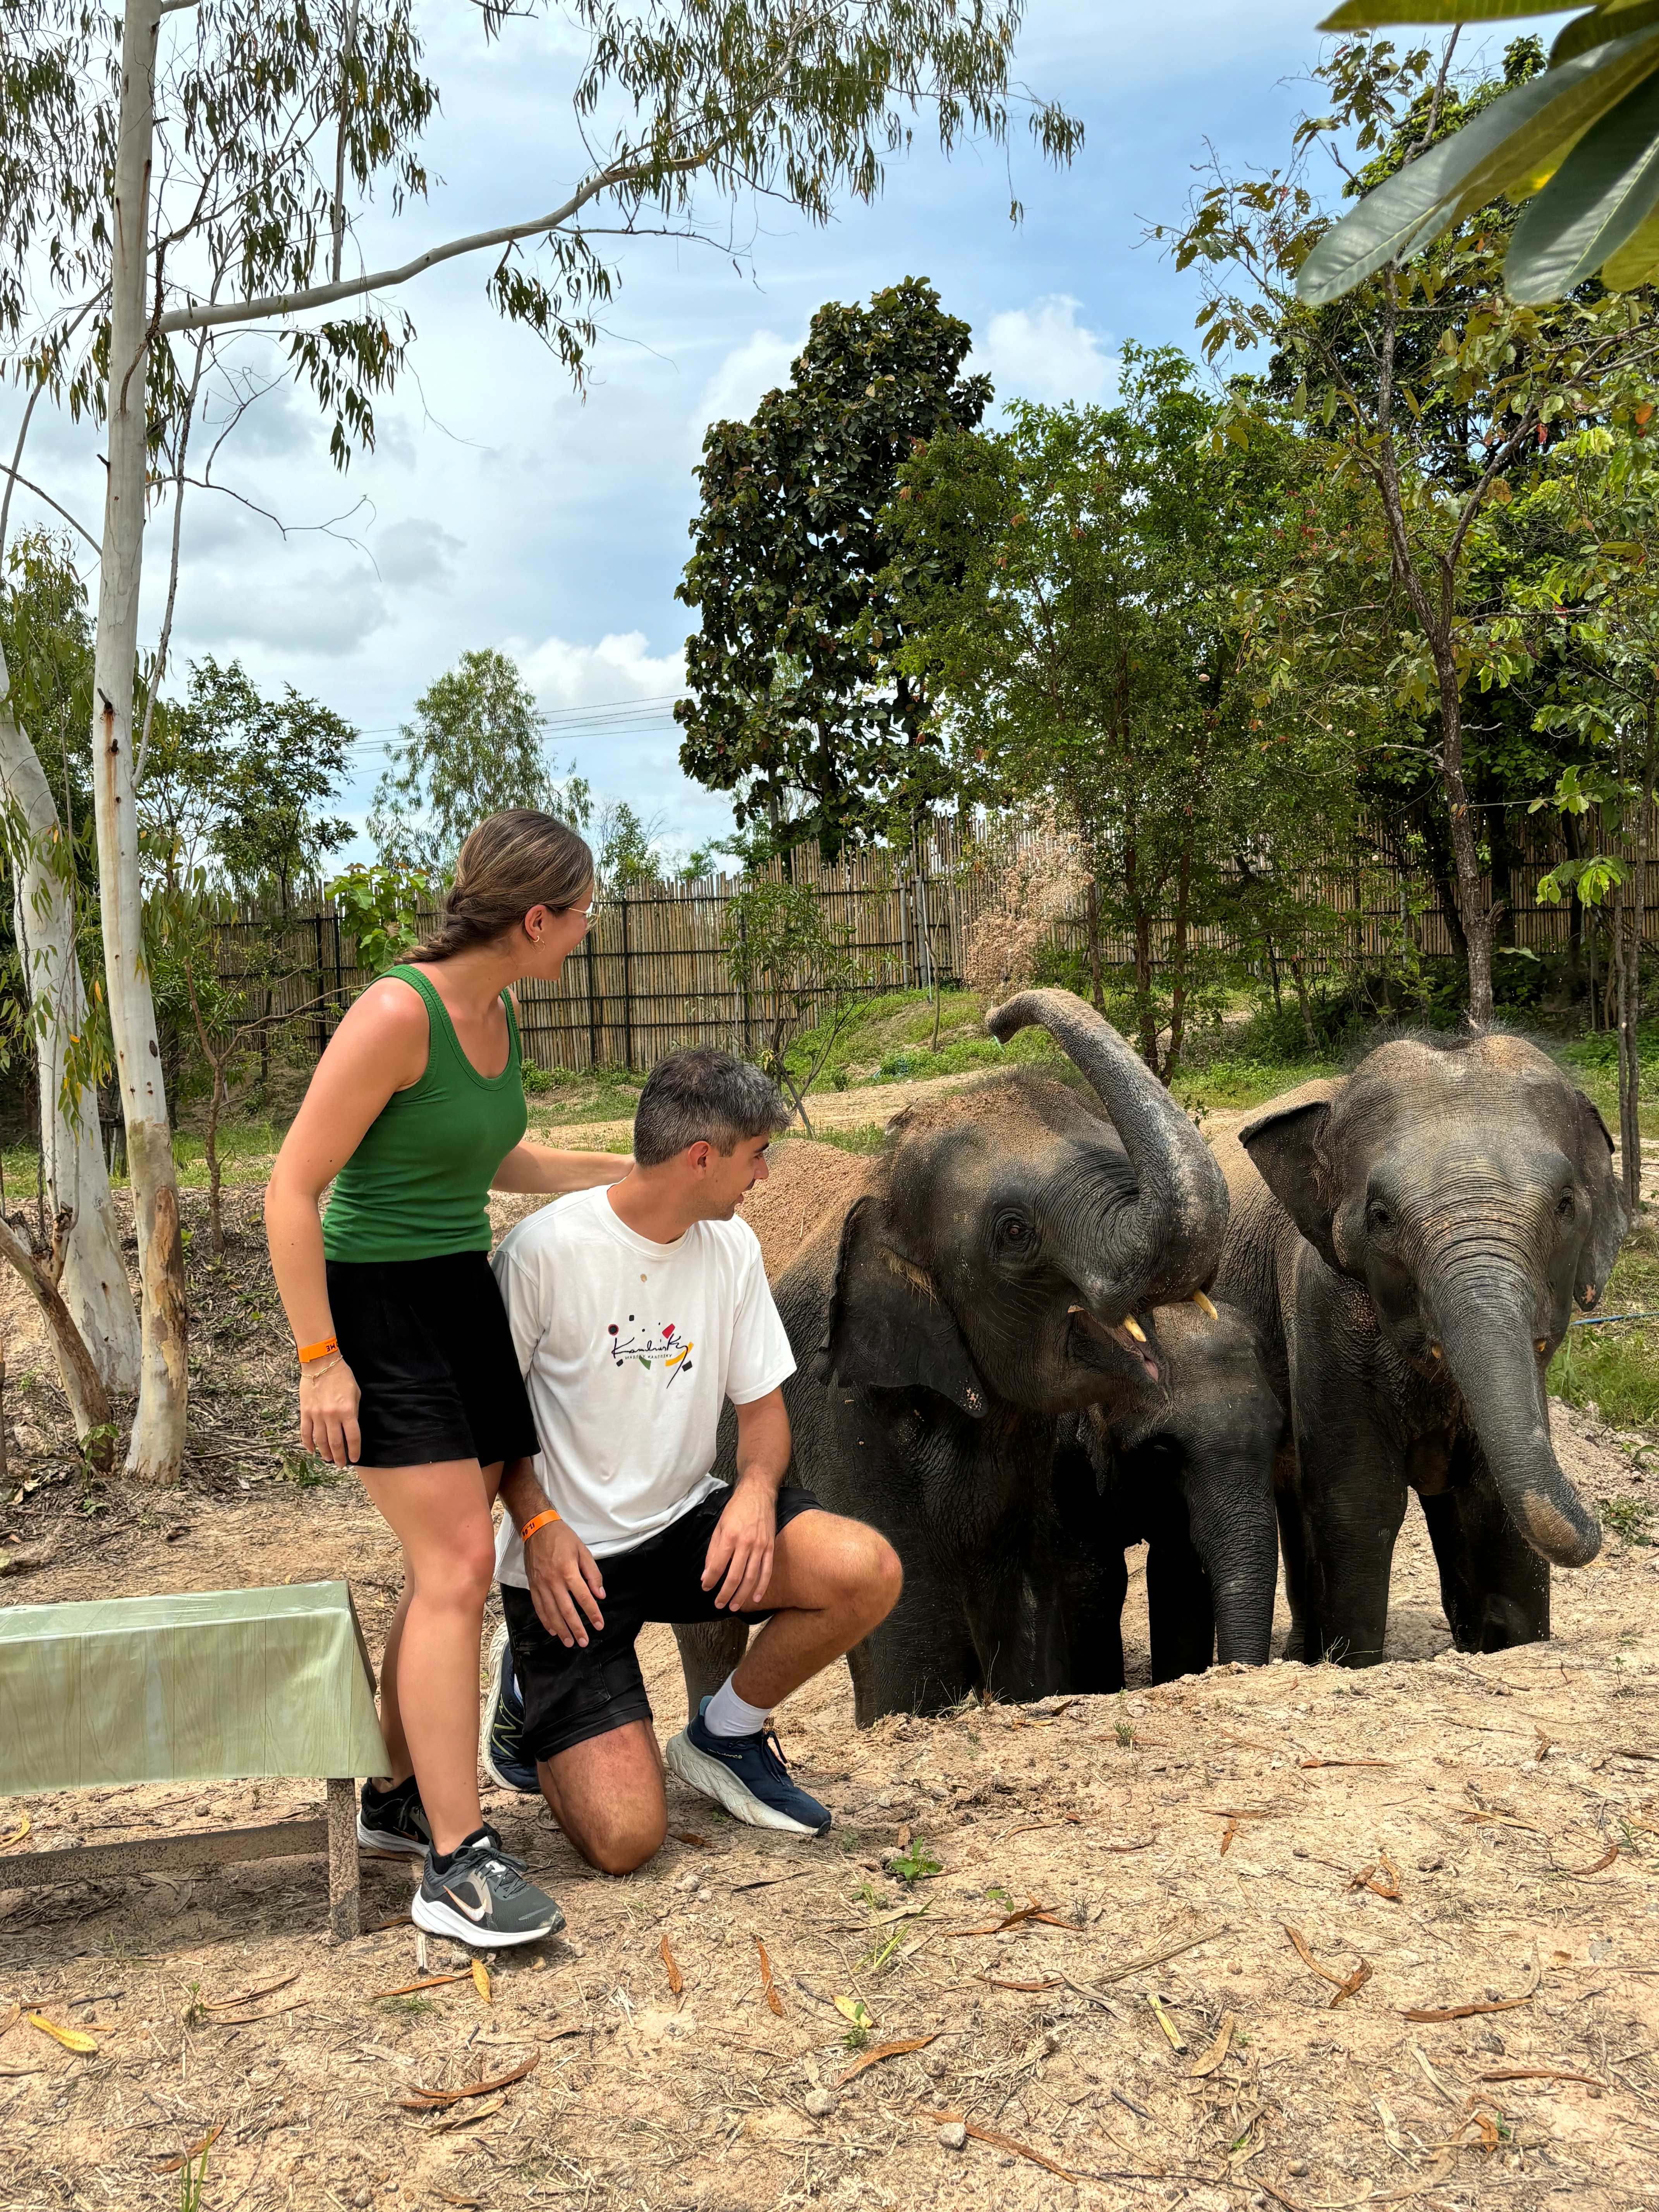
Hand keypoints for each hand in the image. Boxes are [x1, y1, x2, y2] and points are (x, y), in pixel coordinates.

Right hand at [299, 1356, 360, 1466]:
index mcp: (347, 1411)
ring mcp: (316, 1415)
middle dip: (339, 1456)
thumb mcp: (355, 1393)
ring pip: (320, 1441)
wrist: (321, 1363)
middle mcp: (332, 1416)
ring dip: (324, 1453)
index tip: (355, 1458)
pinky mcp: (305, 1412)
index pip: (353, 1437)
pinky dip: (308, 1444)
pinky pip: (305, 1432)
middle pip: (336, 1443)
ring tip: (328, 1459)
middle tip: (341, 1464)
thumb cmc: (342, 1376)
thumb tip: (350, 1429)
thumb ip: (353, 1412)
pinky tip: (312, 1451)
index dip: (354, 1450)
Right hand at [526, 1519, 606, 1647]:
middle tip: (584, 1642)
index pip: (583, 1597)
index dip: (592, 1613)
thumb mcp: (583, 1551)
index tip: (599, 1625)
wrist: (537, 1528)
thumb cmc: (563, 1538)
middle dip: (576, 1628)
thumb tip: (600, 1595)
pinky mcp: (532, 1586)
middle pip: (566, 1610)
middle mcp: (553, 1581)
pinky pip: (539, 1607)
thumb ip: (593, 1574)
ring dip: (560, 1630)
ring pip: (551, 1612)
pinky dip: (545, 1620)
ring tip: (569, 1642)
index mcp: (568, 1571)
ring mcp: (541, 1585)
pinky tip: (552, 1630)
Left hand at [701, 1474, 777, 1611]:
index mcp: (729, 1537)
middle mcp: (745, 1543)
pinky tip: (755, 1598)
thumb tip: (706, 1575)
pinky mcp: (770, 1547)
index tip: (705, 1588)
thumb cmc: (736, 1509)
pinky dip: (762, 1586)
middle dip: (725, 1593)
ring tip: (734, 1606)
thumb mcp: (719, 1526)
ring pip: (751, 1577)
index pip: (718, 1565)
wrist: (758, 1493)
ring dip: (742, 1595)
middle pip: (735, 1576)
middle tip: (719, 1604)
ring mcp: (760, 1546)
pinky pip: (767, 1570)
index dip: (711, 1580)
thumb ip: (713, 1551)